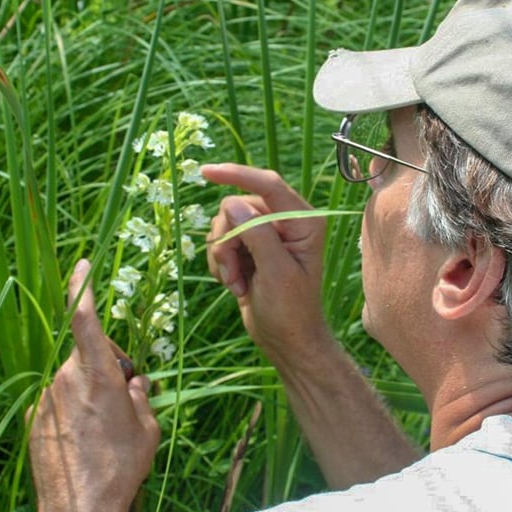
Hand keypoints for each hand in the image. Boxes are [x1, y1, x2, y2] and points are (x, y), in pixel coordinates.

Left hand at [27, 259, 159, 511]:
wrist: (78, 507)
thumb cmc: (120, 467)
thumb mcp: (147, 429)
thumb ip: (141, 397)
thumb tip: (136, 384)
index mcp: (98, 375)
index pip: (84, 320)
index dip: (82, 289)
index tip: (83, 266)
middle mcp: (67, 379)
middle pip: (87, 353)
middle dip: (107, 364)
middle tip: (125, 395)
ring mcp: (47, 399)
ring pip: (73, 379)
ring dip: (90, 391)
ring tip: (104, 428)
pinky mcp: (35, 419)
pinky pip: (60, 401)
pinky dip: (74, 410)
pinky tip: (85, 439)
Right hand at [203, 164, 330, 369]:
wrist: (286, 340)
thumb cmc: (290, 310)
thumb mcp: (276, 272)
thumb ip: (257, 236)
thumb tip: (232, 204)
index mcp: (303, 221)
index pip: (268, 185)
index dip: (238, 174)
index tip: (207, 172)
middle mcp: (285, 222)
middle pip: (238, 206)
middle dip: (229, 240)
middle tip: (235, 272)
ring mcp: (265, 235)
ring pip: (224, 225)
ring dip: (224, 256)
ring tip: (238, 283)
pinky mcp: (249, 249)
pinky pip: (220, 242)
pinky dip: (221, 264)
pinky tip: (235, 285)